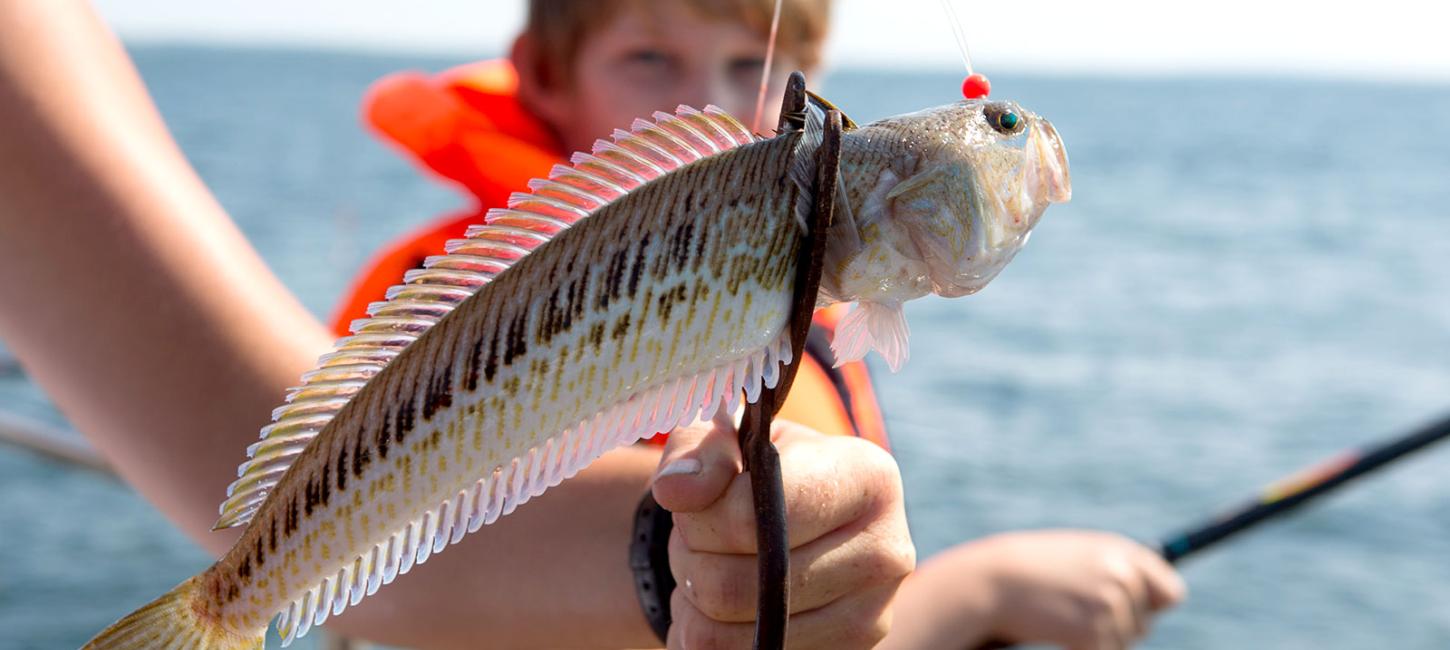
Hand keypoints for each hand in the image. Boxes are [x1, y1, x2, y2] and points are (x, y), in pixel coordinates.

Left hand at [652, 415, 914, 648]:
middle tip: (695, 541)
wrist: (793, 522)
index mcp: (868, 478)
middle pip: (735, 586)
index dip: (701, 517)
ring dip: (694, 604)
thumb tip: (675, 490)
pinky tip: (722, 608)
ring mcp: (870, 618)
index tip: (695, 501)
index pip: (754, 516)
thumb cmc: (757, 473)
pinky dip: (706, 638)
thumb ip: (698, 454)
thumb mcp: (725, 440)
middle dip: (692, 561)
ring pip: (730, 636)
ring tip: (708, 569)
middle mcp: (885, 552)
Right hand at [886, 529, 1184, 649]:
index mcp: (1120, 551)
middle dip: (1118, 624)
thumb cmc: (1029, 568)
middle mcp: (1122, 575)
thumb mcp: (1077, 556)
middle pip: (1145, 622)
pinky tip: (1056, 629)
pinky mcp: (1094, 633)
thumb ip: (1112, 569)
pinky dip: (1082, 648)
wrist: (991, 580)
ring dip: (1098, 638)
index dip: (1153, 604)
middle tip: (1078, 612)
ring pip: (1125, 641)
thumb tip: (1157, 598)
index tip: (1140, 610)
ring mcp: (1110, 605)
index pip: (1169, 591)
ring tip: (1061, 615)